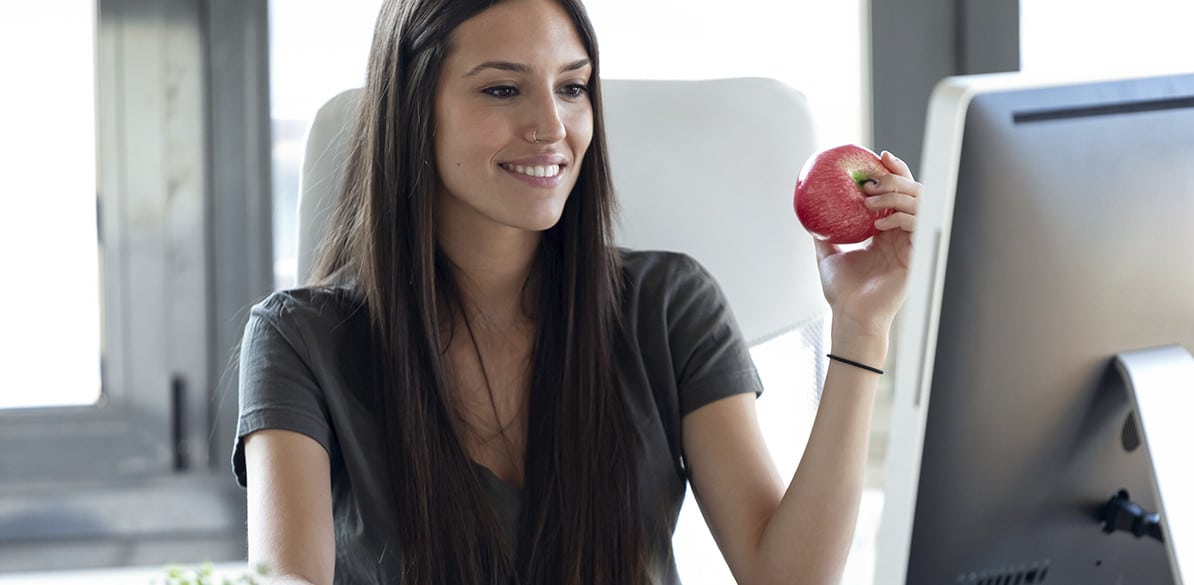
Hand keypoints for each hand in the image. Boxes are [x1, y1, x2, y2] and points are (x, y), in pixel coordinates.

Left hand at [814, 150, 918, 337]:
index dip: (893, 172)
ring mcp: (911, 245)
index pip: (896, 194)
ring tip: (871, 198)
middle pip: (912, 193)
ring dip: (896, 195)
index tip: (879, 157)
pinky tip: (880, 223)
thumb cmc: (842, 291)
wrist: (850, 316)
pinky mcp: (917, 257)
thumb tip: (808, 211)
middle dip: (896, 177)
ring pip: (919, 204)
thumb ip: (823, 233)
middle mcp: (901, 235)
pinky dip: (901, 218)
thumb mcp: (827, 254)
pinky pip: (918, 227)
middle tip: (874, 175)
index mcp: (885, 232)